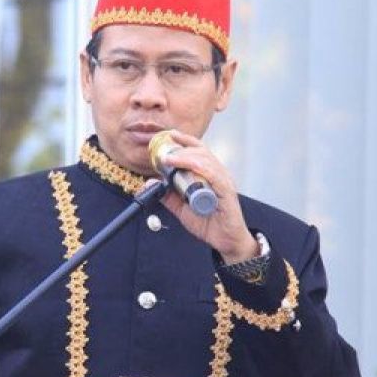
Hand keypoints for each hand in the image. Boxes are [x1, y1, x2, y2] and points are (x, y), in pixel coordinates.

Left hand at [152, 130, 257, 262]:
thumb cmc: (209, 222)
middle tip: (164, 152)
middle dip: (181, 148)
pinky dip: (200, 168)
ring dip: (186, 157)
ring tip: (170, 159)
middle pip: (201, 152)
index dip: (185, 141)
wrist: (225, 241)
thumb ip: (167, 196)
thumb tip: (150, 183)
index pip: (199, 151)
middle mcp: (218, 174)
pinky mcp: (227, 191)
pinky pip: (214, 175)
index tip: (170, 135)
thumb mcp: (181, 208)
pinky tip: (188, 165)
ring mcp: (224, 181)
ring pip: (206, 160)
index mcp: (209, 174)